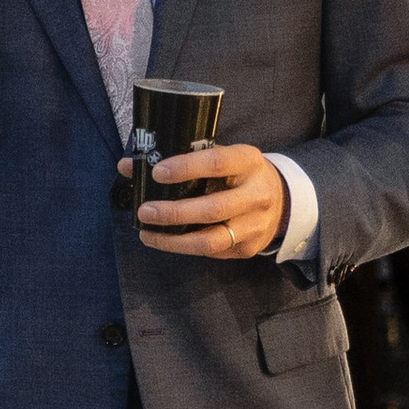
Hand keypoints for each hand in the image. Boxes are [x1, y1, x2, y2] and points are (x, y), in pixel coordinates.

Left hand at [137, 140, 287, 261]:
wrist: (281, 201)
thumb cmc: (238, 175)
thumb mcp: (220, 158)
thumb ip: (180, 160)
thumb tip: (127, 166)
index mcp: (249, 161)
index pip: (216, 163)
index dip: (185, 168)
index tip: (157, 173)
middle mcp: (257, 194)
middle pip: (212, 208)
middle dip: (174, 212)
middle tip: (144, 211)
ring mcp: (255, 225)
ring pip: (211, 239)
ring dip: (174, 240)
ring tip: (147, 234)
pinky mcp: (248, 248)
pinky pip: (212, 251)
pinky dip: (184, 247)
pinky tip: (166, 240)